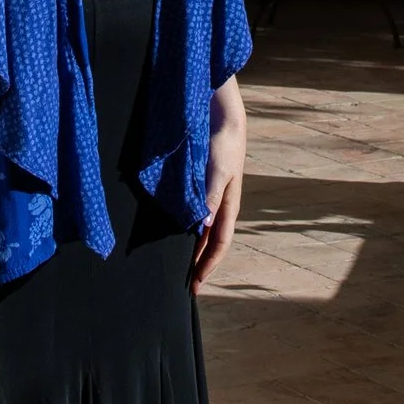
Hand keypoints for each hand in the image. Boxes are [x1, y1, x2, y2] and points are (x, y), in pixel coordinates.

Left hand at [193, 77, 245, 292]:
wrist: (223, 118)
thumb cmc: (223, 145)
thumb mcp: (217, 172)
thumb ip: (209, 198)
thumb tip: (203, 228)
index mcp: (228, 207)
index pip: (219, 245)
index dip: (208, 266)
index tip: (196, 285)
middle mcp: (219, 205)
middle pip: (211, 243)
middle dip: (200, 264)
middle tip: (187, 286)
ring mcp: (210, 197)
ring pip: (202, 231)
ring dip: (193, 249)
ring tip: (179, 266)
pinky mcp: (199, 186)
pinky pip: (194, 216)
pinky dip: (186, 229)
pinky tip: (175, 233)